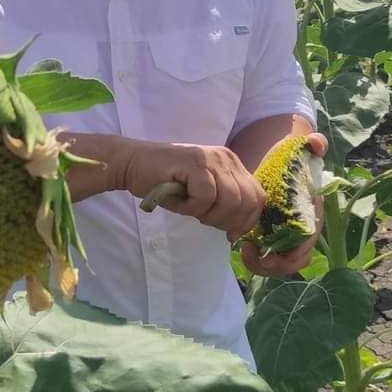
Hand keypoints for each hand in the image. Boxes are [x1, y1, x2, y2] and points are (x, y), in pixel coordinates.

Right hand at [120, 140, 266, 238]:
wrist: (133, 164)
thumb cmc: (165, 183)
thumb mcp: (202, 193)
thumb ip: (223, 203)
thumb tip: (239, 230)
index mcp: (232, 165)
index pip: (258, 196)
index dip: (248, 220)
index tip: (229, 233)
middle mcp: (226, 158)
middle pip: (247, 201)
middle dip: (227, 221)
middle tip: (203, 220)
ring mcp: (211, 158)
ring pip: (230, 200)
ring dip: (209, 215)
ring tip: (190, 210)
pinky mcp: (195, 162)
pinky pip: (206, 196)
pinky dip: (192, 207)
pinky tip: (179, 202)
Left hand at [238, 132, 327, 277]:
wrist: (276, 163)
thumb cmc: (290, 159)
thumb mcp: (299, 149)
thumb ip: (313, 143)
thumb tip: (317, 143)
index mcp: (312, 213)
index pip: (308, 243)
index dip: (294, 254)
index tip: (273, 252)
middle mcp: (302, 228)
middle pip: (295, 260)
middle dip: (275, 265)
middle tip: (251, 254)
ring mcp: (287, 234)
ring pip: (281, 263)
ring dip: (263, 265)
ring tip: (244, 251)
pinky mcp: (271, 236)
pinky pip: (269, 258)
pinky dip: (257, 259)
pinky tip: (243, 245)